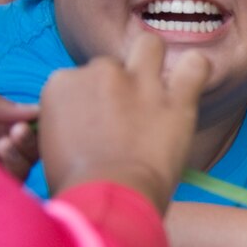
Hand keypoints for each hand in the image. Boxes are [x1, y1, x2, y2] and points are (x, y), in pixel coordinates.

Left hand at [0, 63, 38, 178]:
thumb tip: (34, 111)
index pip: (17, 125)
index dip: (30, 122)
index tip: (32, 117)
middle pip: (22, 148)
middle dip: (28, 141)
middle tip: (18, 131)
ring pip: (17, 166)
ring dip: (19, 154)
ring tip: (5, 142)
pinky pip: (2, 183)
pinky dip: (6, 168)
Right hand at [38, 32, 209, 211]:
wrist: (109, 200)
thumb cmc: (77, 186)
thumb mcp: (50, 147)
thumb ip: (65, 121)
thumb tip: (83, 122)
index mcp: (62, 83)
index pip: (80, 78)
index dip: (90, 102)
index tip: (95, 126)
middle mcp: (100, 73)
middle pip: (112, 66)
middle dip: (118, 86)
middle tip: (126, 119)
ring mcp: (140, 82)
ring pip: (149, 47)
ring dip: (153, 62)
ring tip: (157, 91)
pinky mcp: (176, 98)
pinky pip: (196, 65)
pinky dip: (196, 71)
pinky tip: (190, 85)